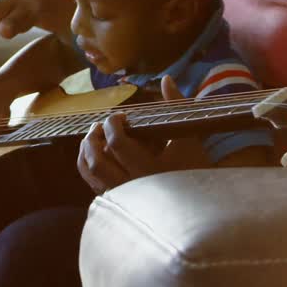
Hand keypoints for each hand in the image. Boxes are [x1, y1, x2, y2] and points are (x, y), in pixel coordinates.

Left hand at [77, 76, 203, 193]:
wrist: (199, 207)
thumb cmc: (196, 171)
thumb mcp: (189, 137)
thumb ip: (176, 106)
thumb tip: (166, 79)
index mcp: (150, 169)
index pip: (118, 143)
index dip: (112, 124)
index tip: (120, 116)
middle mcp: (133, 186)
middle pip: (97, 160)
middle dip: (93, 137)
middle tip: (100, 125)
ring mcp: (124, 197)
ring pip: (92, 174)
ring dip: (86, 151)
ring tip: (93, 138)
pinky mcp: (119, 204)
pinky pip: (94, 186)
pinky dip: (88, 168)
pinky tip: (94, 156)